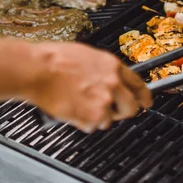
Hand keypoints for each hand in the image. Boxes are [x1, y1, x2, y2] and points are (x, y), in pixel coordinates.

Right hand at [25, 43, 152, 132]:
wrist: (37, 69)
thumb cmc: (54, 60)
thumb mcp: (87, 56)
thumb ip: (103, 70)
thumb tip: (109, 80)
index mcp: (113, 66)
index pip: (138, 84)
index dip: (143, 96)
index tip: (145, 102)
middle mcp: (113, 84)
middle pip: (131, 108)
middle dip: (123, 112)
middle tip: (111, 111)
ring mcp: (104, 102)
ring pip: (109, 119)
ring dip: (97, 117)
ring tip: (79, 104)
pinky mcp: (92, 117)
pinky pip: (92, 126)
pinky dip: (83, 122)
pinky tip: (72, 109)